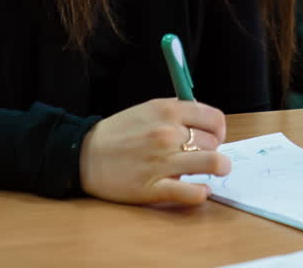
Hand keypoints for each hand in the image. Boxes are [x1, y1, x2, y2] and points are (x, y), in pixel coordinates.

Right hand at [79, 98, 230, 204]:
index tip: (214, 137)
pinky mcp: (153, 188)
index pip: (214, 118)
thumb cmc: (118, 133)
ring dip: (219, 168)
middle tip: (203, 155)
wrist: (83, 155)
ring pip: (212, 163)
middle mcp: (167, 133)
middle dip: (213, 149)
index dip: (219, 130)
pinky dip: (201, 192)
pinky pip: (192, 192)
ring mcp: (161, 161)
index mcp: (166, 111)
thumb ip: (177, 112)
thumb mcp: (147, 109)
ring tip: (214, 171)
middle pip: (214, 142)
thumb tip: (206, 123)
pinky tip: (198, 189)